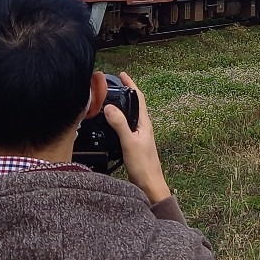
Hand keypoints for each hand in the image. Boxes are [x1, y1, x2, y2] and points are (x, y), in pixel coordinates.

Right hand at [103, 71, 170, 202]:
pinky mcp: (134, 144)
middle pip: (135, 104)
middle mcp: (143, 127)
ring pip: (130, 115)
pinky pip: (126, 125)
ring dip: (123, 105)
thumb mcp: (129, 142)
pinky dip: (119, 119)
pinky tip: (112, 124)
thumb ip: (120, 124)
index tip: (122, 75)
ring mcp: (139, 135)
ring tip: (112, 99)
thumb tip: (110, 107)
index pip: (138, 98)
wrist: (150, 184)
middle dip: (126, 92)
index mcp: (144, 123)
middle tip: (115, 83)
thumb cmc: (143, 165)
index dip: (131, 84)